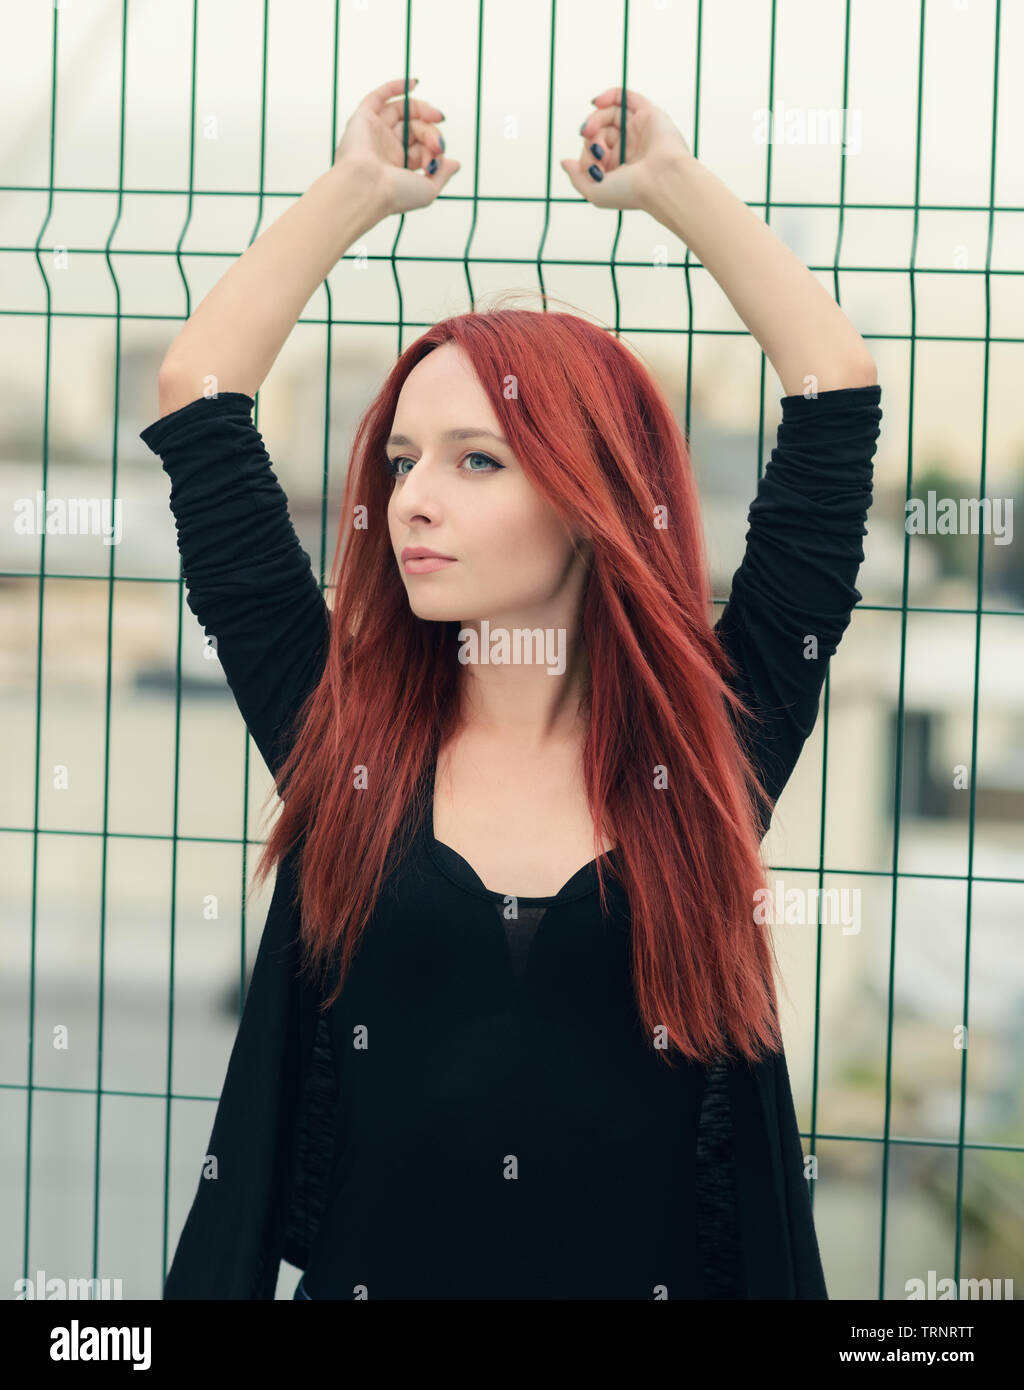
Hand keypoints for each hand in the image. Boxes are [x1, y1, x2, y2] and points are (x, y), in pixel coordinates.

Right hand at [332, 77, 460, 217]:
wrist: (367, 188)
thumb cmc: (394, 195)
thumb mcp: (428, 190)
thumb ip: (442, 175)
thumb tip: (455, 163)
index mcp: (397, 167)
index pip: (421, 148)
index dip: (434, 147)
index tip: (438, 156)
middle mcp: (385, 149)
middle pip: (414, 128)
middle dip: (430, 131)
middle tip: (436, 142)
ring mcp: (374, 133)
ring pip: (402, 112)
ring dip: (421, 110)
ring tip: (434, 116)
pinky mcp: (362, 119)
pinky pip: (378, 97)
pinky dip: (395, 87)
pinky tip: (414, 83)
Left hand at [560, 87, 692, 212]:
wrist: (661, 181)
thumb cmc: (632, 191)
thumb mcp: (595, 192)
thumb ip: (577, 178)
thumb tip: (564, 162)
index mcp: (620, 166)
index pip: (595, 151)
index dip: (587, 155)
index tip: (592, 166)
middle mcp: (630, 147)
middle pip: (601, 131)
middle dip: (591, 138)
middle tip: (594, 149)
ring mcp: (639, 129)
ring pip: (610, 114)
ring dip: (595, 119)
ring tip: (590, 130)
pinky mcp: (648, 113)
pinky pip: (625, 96)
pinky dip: (609, 95)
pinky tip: (597, 103)